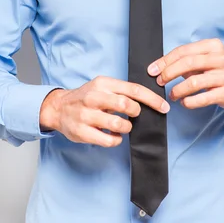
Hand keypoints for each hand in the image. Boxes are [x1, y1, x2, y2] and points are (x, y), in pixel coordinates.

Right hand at [39, 76, 170, 147]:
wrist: (59, 107)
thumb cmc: (86, 97)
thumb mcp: (102, 86)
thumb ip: (121, 90)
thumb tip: (148, 98)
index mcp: (103, 83)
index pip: (133, 89)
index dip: (152, 99)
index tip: (164, 107)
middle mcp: (94, 97)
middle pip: (126, 105)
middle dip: (137, 112)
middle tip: (135, 115)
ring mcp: (86, 115)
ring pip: (119, 125)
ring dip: (127, 128)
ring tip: (124, 126)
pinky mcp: (82, 132)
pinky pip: (109, 140)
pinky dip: (117, 140)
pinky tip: (115, 136)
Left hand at [147, 39, 223, 110]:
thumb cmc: (214, 70)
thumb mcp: (201, 60)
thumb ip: (183, 60)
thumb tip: (157, 68)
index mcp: (212, 45)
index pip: (184, 51)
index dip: (165, 61)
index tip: (153, 70)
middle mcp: (220, 58)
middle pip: (188, 64)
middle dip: (169, 73)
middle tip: (159, 81)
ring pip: (194, 82)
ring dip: (177, 90)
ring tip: (172, 95)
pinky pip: (202, 98)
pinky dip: (189, 102)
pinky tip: (184, 102)